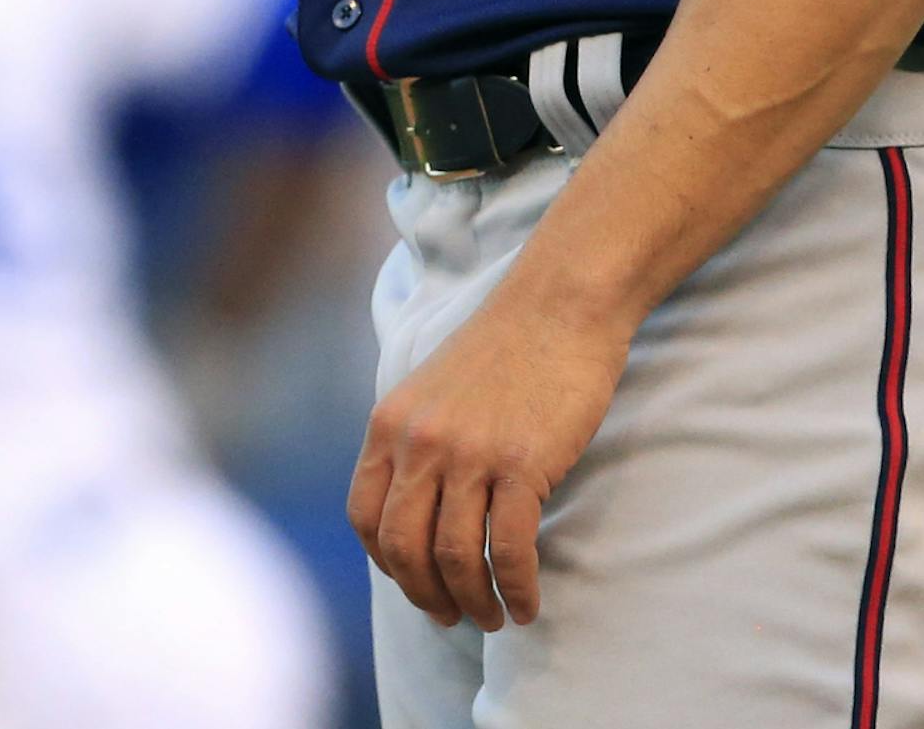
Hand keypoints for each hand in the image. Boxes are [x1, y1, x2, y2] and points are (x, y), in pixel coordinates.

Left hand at [347, 276, 629, 630]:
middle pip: (404, 549)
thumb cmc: (504, 348)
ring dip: (475, 603)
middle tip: (455, 617)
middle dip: (427, 597)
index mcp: (391, 423)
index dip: (388, 565)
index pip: (365, 518)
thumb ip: (413, 442)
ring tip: (497, 618)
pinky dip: (516, 588)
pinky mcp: (521, 463)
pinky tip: (528, 603)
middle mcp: (420, 441)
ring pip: (454, 558)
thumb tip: (412, 510)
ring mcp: (469, 453)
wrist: (558, 305)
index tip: (416, 585)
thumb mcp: (432, 389)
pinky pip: (508, 549)